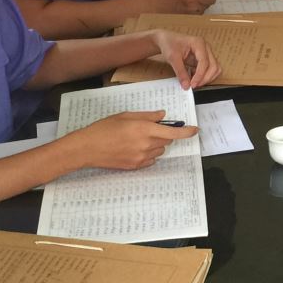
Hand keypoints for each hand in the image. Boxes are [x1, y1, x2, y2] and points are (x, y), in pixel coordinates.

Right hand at [67, 110, 198, 170]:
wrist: (87, 148)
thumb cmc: (104, 128)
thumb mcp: (125, 116)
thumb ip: (147, 116)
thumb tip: (162, 116)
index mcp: (145, 129)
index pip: (174, 133)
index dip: (187, 132)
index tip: (195, 130)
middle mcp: (146, 145)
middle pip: (167, 141)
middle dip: (164, 134)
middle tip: (149, 129)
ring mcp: (142, 158)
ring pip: (160, 151)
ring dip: (156, 144)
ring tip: (138, 139)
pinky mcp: (136, 167)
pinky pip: (151, 160)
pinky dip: (149, 154)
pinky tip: (135, 149)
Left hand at [151, 30, 220, 88]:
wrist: (167, 40)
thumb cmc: (169, 44)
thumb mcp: (173, 58)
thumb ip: (180, 72)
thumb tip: (186, 86)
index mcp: (199, 43)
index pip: (204, 62)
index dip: (200, 75)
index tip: (192, 85)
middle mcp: (206, 48)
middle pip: (213, 66)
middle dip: (206, 78)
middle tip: (194, 86)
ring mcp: (207, 53)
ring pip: (215, 68)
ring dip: (207, 78)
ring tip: (195, 83)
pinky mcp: (204, 59)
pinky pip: (210, 69)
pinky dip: (205, 76)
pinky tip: (194, 79)